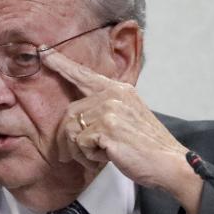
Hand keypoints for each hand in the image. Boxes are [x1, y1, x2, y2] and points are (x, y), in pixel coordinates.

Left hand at [41, 49, 202, 213]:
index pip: (83, 74)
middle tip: (73, 156)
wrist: (169, 163)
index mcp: (119, 89)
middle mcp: (113, 95)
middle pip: (70, 113)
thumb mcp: (129, 116)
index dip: (61, 64)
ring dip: (80, 151)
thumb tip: (76, 116)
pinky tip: (107, 158)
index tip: (43, 51)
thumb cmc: (147, 146)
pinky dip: (88, 157)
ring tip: (98, 157)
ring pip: (72, 130)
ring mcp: (110, 110)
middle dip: (67, 139)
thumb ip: (106, 108)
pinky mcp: (107, 128)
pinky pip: (79, 143)